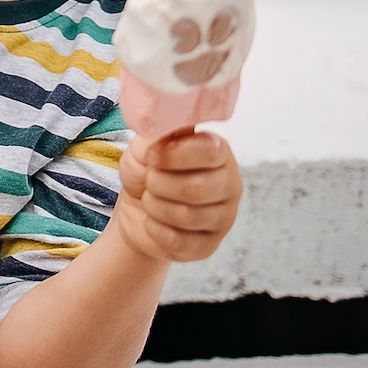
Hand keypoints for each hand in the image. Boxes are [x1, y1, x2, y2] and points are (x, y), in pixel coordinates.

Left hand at [110, 130, 241, 264]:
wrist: (137, 207)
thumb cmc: (147, 169)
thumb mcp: (146, 145)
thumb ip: (158, 133)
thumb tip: (168, 121)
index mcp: (220, 152)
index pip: (209, 152)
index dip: (173, 155)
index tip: (151, 156)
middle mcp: (230, 185)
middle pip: (195, 188)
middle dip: (158, 183)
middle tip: (148, 180)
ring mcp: (224, 218)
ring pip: (185, 216)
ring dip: (154, 206)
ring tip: (150, 199)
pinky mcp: (209, 246)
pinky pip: (178, 242)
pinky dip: (154, 229)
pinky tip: (153, 221)